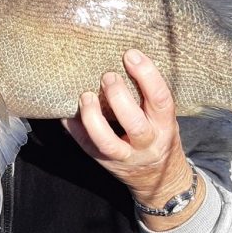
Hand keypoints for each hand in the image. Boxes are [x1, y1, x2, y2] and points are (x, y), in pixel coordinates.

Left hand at [62, 49, 199, 223]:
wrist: (159, 178)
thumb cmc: (159, 133)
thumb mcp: (163, 116)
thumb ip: (148, 94)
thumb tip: (125, 56)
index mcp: (165, 125)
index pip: (160, 99)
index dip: (146, 75)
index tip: (130, 54)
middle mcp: (148, 142)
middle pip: (134, 124)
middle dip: (118, 97)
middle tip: (107, 75)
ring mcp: (126, 156)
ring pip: (108, 142)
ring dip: (93, 118)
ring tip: (85, 96)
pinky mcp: (106, 163)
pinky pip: (87, 147)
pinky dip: (74, 129)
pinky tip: (66, 113)